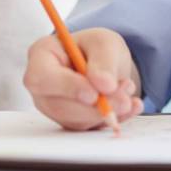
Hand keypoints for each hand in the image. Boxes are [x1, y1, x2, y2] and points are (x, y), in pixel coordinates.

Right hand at [24, 28, 142, 130]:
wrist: (105, 63)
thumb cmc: (95, 47)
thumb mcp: (104, 41)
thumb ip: (104, 60)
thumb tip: (104, 85)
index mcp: (41, 56)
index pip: (42, 77)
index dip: (66, 87)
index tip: (93, 93)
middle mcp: (42, 86)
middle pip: (59, 106)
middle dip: (95, 107)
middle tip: (123, 100)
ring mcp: (54, 108)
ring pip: (76, 121)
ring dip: (107, 113)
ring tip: (128, 92)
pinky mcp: (71, 123)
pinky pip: (89, 129)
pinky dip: (114, 119)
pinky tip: (129, 106)